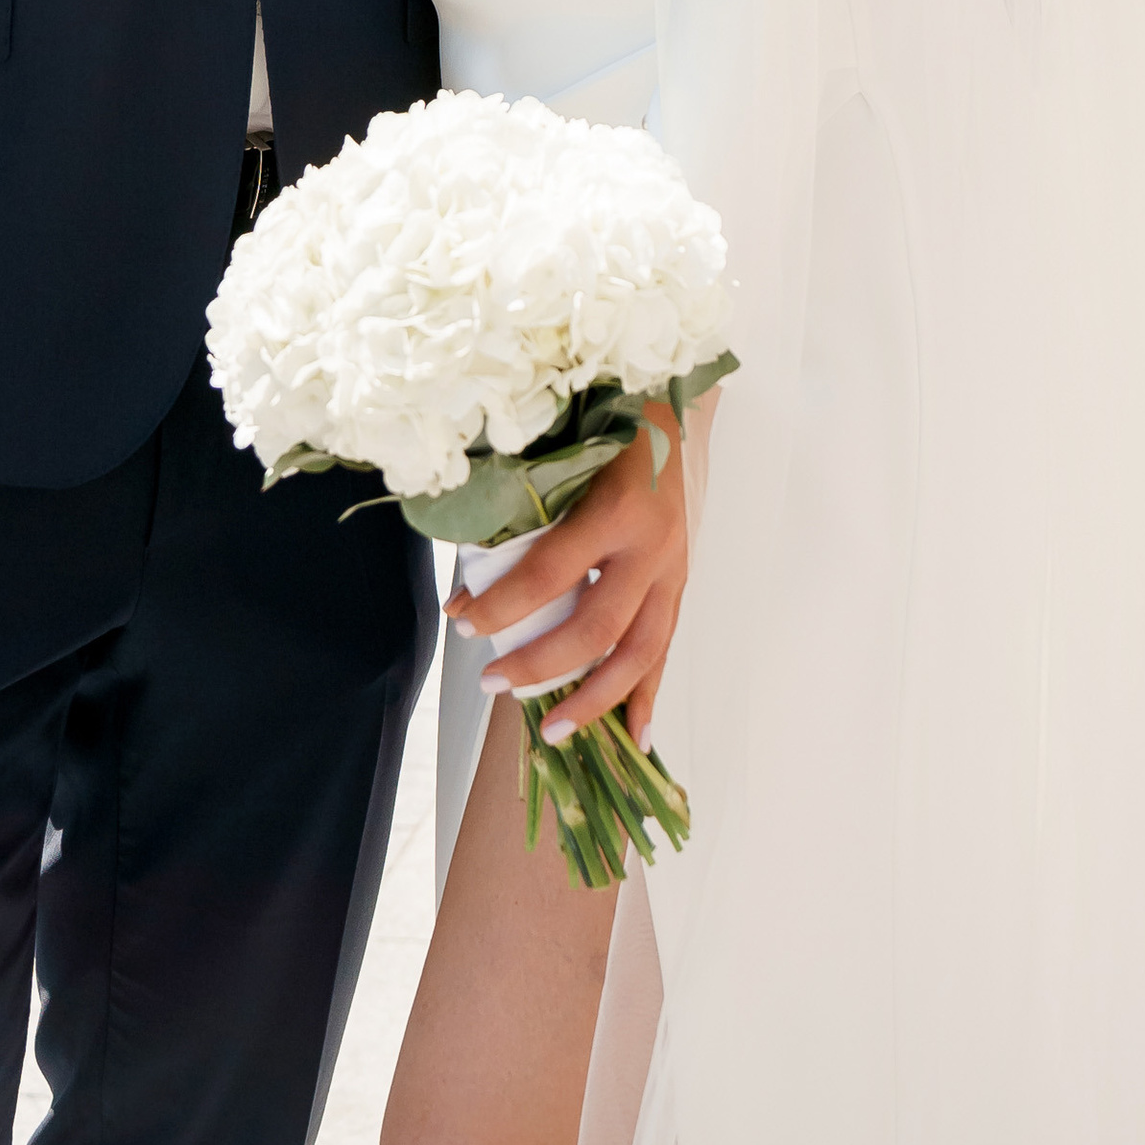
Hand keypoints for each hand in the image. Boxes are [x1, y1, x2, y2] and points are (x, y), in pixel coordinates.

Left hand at [443, 409, 687, 746]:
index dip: (503, 605)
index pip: (551, 573)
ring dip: (597, 698)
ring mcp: (674, 569)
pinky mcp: (682, 581)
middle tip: (493, 683)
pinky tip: (634, 738)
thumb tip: (468, 575)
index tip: (462, 620)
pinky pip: (665, 648)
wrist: (675, 407)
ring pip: (640, 651)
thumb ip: (523, 510)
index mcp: (616, 509)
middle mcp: (652, 547)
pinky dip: (648, 694)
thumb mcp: (564, 453)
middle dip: (543, 664)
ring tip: (556, 731)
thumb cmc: (608, 423)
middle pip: (598, 626)